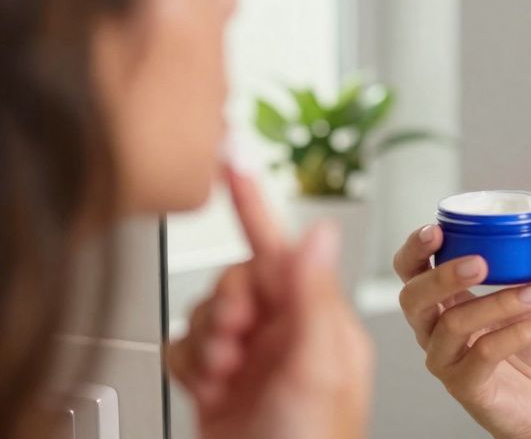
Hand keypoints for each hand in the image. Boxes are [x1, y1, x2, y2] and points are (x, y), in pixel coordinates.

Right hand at [167, 166, 373, 438]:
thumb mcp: (316, 365)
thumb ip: (312, 297)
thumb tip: (320, 233)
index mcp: (319, 320)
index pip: (284, 249)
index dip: (256, 205)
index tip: (234, 164)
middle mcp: (286, 333)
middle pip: (237, 279)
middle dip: (226, 305)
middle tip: (236, 339)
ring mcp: (252, 358)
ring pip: (207, 313)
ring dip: (206, 342)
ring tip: (226, 375)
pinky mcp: (218, 382)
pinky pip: (186, 348)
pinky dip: (190, 365)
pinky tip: (211, 388)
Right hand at [393, 213, 530, 438]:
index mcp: (443, 304)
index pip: (410, 273)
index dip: (414, 250)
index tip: (435, 229)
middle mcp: (434, 332)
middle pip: (413, 299)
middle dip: (442, 276)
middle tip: (481, 262)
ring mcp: (446, 362)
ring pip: (454, 325)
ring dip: (498, 303)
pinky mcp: (466, 387)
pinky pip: (483, 355)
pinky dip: (516, 333)